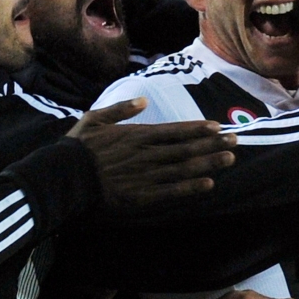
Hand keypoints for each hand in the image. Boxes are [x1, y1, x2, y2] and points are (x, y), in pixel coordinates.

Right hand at [66, 98, 235, 206]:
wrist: (63, 178)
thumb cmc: (76, 149)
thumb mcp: (94, 119)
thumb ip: (120, 109)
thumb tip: (142, 101)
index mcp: (136, 135)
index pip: (175, 130)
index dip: (198, 129)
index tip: (217, 127)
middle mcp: (146, 153)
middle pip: (186, 148)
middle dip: (212, 144)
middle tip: (235, 141)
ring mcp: (146, 175)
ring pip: (184, 168)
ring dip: (208, 163)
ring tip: (229, 159)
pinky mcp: (141, 196)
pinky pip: (171, 192)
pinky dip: (191, 188)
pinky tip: (209, 184)